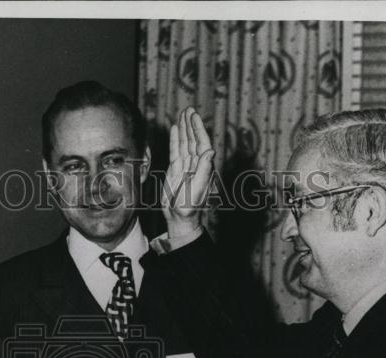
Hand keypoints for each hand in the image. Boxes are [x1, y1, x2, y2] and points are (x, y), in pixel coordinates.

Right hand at [161, 106, 215, 238]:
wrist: (180, 218)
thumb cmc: (190, 208)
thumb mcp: (198, 189)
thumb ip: (204, 170)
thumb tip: (211, 151)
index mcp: (204, 167)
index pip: (202, 143)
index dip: (199, 129)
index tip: (194, 116)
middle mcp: (195, 164)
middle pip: (193, 139)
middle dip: (191, 124)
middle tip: (188, 110)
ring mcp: (185, 166)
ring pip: (185, 143)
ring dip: (184, 129)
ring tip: (182, 114)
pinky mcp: (175, 170)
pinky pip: (176, 151)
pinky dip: (175, 139)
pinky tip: (175, 129)